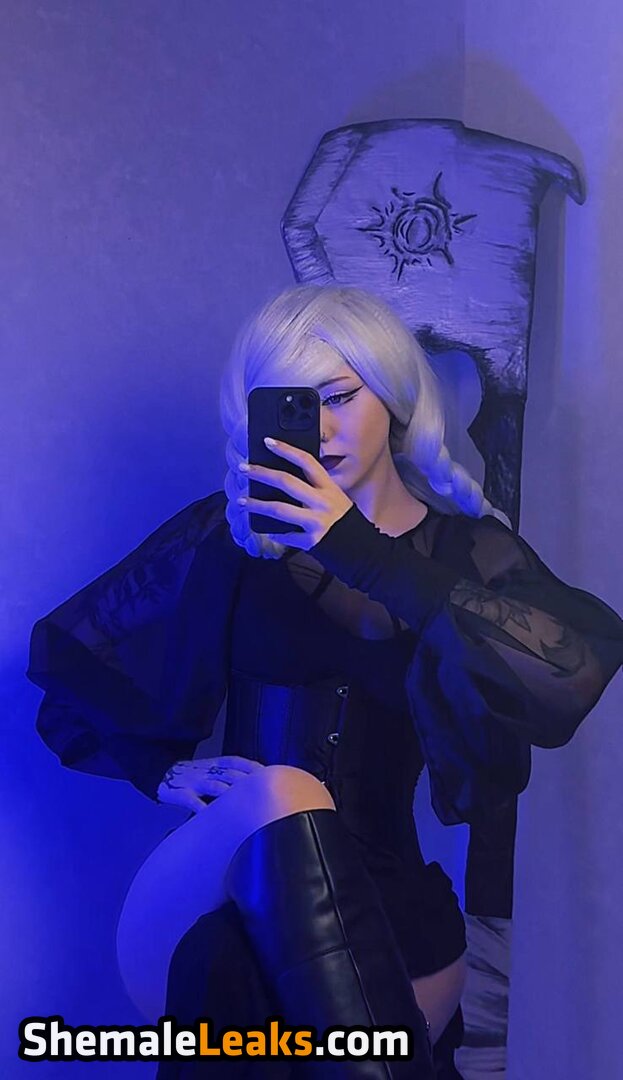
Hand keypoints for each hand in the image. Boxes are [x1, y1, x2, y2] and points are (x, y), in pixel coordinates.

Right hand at [156, 755, 265, 812]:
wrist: (159, 771)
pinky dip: (202, 807)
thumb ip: (227, 774)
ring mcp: (194, 781)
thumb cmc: (191, 775)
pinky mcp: (181, 793)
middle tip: (264, 793)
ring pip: (215, 787)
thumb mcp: (209, 769)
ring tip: (244, 804)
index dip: (252, 767)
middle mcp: (206, 771)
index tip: (269, 774)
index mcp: (214, 763)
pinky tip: (211, 815)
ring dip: (230, 794)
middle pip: (231, 775)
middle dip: (248, 783)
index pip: (237, 762)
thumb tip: (253, 783)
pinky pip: (192, 801)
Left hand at [237, 437, 353, 549]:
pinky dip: (274, 533)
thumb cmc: (346, 522)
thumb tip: (285, 482)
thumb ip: (316, 490)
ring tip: (241, 500)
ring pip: (279, 509)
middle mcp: (322, 502)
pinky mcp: (311, 541)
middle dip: (262, 473)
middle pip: (286, 482)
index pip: (306, 461)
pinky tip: (265, 530)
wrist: (363, 550)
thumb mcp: (337, 499)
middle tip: (244, 468)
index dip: (286, 449)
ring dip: (256, 504)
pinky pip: (286, 536)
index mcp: (329, 488)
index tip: (267, 441)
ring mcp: (316, 522)